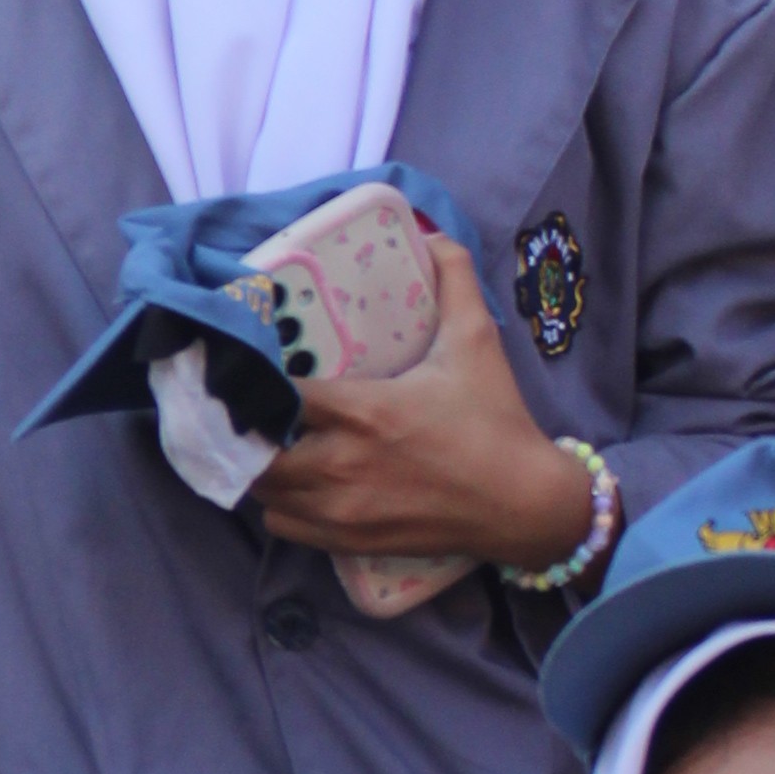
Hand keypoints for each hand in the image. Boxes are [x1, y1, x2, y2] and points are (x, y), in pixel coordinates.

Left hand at [254, 248, 592, 580]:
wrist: (525, 505)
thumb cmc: (496, 421)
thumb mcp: (477, 341)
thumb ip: (454, 280)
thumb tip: (433, 232)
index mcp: (364, 411)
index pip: (277, 395)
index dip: (257, 380)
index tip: (251, 364)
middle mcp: (341, 465)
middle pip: (255, 449)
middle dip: (249, 427)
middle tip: (256, 406)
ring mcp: (341, 510)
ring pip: (263, 491)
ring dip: (261, 466)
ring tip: (273, 442)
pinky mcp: (349, 541)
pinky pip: (284, 526)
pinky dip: (280, 506)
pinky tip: (297, 484)